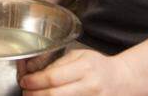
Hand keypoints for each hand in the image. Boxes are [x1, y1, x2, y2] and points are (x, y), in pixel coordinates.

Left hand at [21, 49, 141, 95]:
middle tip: (25, 91)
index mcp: (85, 68)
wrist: (122, 81)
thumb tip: (34, 71)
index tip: (24, 81)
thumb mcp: (80, 56)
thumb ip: (58, 63)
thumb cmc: (98, 66)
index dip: (35, 81)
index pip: (53, 77)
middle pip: (54, 95)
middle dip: (34, 94)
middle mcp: (90, 86)